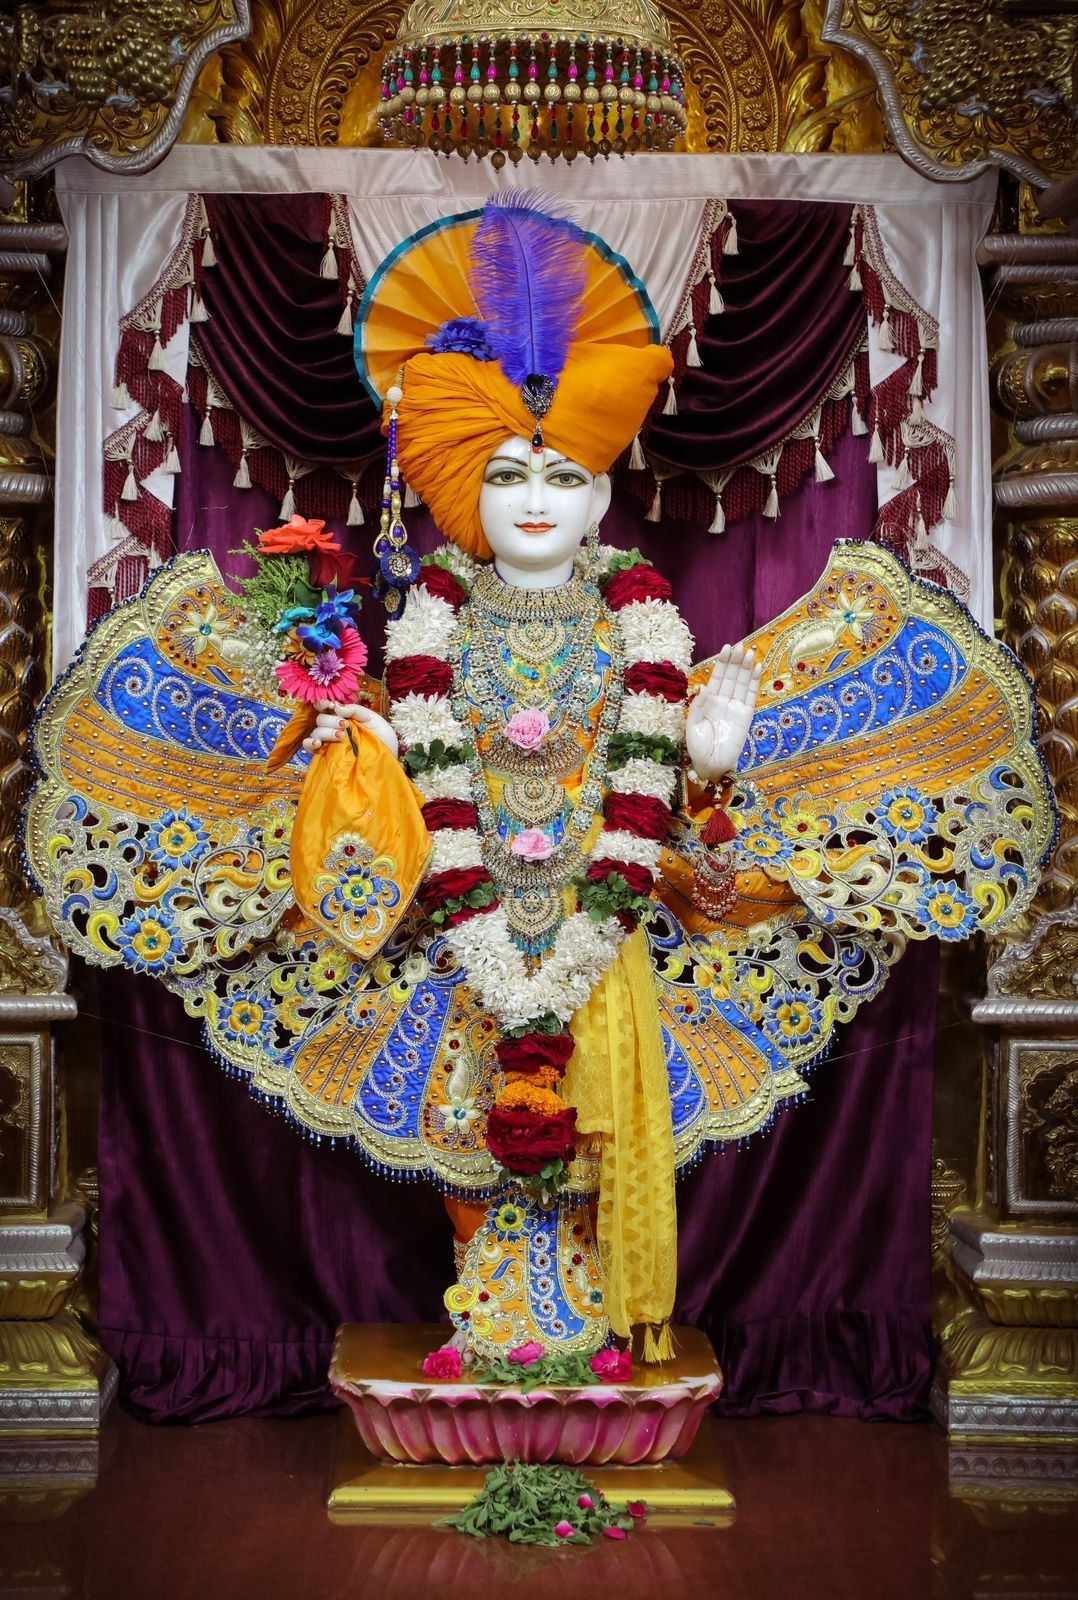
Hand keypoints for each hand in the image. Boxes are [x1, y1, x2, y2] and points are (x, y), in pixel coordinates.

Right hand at [302, 700, 398, 757]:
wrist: (387, 756)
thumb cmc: (381, 737)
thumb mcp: (371, 718)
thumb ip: (355, 710)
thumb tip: (336, 706)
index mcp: (343, 716)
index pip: (326, 707)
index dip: (323, 703)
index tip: (329, 704)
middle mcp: (333, 727)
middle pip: (321, 719)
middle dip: (331, 720)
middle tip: (345, 725)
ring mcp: (328, 741)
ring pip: (316, 732)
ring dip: (325, 732)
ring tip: (341, 735)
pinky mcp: (325, 755)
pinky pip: (309, 747)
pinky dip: (310, 743)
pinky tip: (319, 743)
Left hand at [685, 643, 761, 782]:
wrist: (711, 766)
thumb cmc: (698, 748)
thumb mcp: (692, 726)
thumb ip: (698, 706)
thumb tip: (704, 687)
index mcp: (708, 701)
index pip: (717, 677)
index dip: (722, 662)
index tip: (727, 647)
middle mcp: (723, 701)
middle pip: (731, 676)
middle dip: (736, 661)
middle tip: (741, 646)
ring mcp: (735, 707)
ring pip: (742, 683)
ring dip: (746, 668)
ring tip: (750, 653)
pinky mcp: (746, 716)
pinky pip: (751, 696)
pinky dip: (755, 682)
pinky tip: (758, 668)